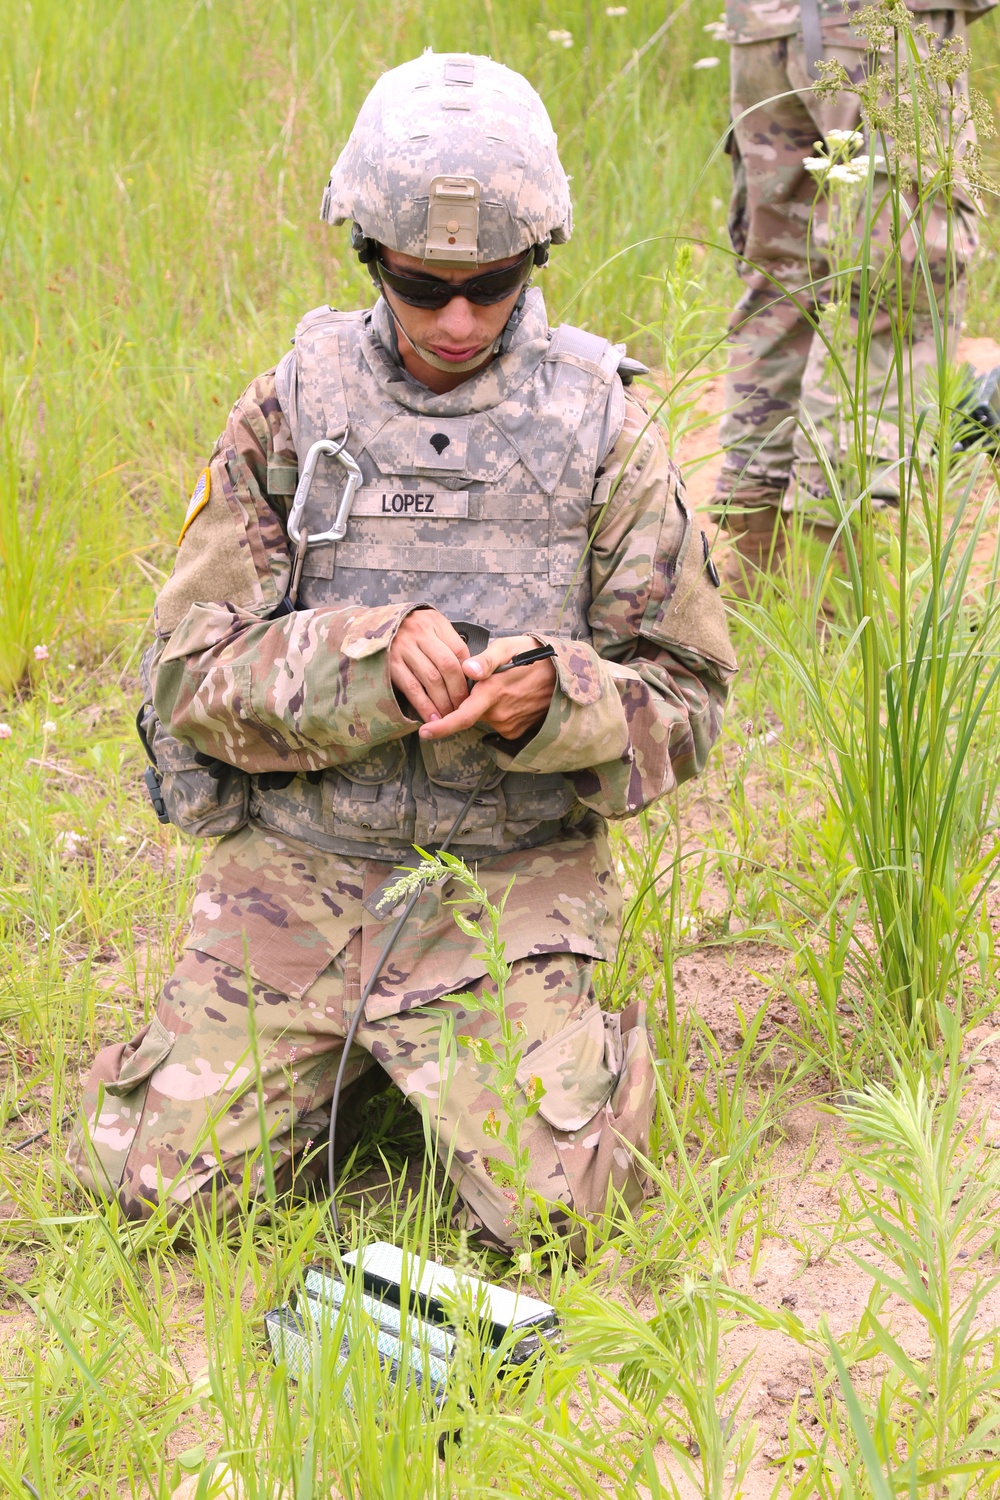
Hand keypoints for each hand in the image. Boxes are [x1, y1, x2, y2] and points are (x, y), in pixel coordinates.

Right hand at [389, 609, 469, 721]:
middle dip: (458, 691)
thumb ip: (447, 643)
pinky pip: (412, 688)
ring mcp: (403, 648)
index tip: (472, 691)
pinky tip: (432, 718)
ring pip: (431, 679)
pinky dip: (424, 706)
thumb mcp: (429, 626)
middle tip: (464, 708)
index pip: (459, 651)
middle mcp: (419, 633)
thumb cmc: (407, 630)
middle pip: (448, 666)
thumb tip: (469, 672)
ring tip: (450, 717)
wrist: (373, 626)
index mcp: (434, 623)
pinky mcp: (390, 664)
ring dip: (443, 702)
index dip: (468, 674)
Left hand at [417, 635, 556, 741]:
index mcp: (493, 693)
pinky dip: (499, 710)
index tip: (424, 731)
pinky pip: (497, 721)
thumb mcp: (510, 647)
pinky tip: (513, 695)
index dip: (441, 727)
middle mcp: (499, 714)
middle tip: (489, 678)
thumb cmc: (536, 656)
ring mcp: (509, 725)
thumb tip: (466, 669)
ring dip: (486, 703)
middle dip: (470, 698)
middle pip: (470, 711)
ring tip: (506, 684)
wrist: (567, 676)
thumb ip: (486, 660)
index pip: (461, 716)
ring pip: (483, 716)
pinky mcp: (516, 731)